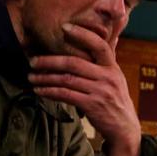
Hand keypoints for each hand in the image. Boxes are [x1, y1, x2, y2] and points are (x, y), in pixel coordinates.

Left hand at [28, 23, 140, 155]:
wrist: (125, 128)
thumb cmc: (116, 101)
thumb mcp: (116, 79)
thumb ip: (106, 62)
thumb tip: (106, 40)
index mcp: (113, 67)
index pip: (99, 45)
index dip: (82, 34)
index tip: (64, 27)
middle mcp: (108, 77)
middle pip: (74, 63)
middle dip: (50, 61)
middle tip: (33, 61)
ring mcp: (100, 91)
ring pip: (67, 79)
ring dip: (45, 78)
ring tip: (32, 77)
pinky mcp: (92, 105)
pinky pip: (66, 95)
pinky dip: (50, 92)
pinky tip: (40, 91)